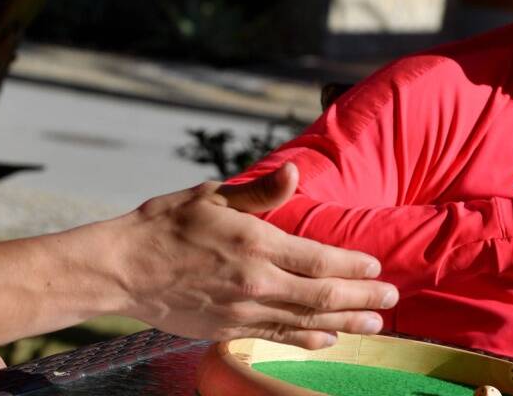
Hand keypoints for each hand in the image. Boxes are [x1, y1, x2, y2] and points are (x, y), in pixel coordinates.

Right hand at [114, 163, 397, 348]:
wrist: (121, 268)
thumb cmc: (164, 224)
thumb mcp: (212, 194)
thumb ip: (260, 192)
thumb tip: (295, 173)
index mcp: (254, 242)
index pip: (320, 260)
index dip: (354, 265)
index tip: (376, 265)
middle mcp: (255, 281)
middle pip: (323, 295)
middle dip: (363, 297)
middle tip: (392, 298)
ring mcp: (242, 310)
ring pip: (307, 321)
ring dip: (346, 322)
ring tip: (375, 323)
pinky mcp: (227, 328)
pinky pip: (278, 336)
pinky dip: (309, 340)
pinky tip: (330, 339)